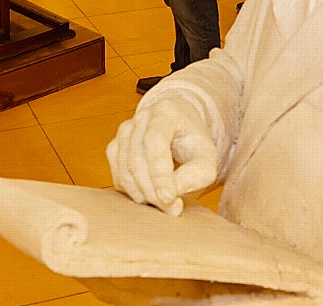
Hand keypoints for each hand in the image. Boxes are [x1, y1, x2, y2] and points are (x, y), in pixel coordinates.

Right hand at [106, 97, 217, 214]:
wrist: (180, 129)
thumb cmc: (193, 143)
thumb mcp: (206, 157)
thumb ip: (195, 175)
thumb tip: (169, 196)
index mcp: (166, 112)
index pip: (154, 141)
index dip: (159, 173)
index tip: (170, 198)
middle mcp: (141, 118)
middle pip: (137, 158)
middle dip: (152, 189)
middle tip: (171, 209)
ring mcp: (125, 131)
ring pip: (124, 168)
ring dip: (142, 193)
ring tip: (163, 204)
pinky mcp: (116, 146)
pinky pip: (117, 174)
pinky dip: (131, 190)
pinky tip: (149, 195)